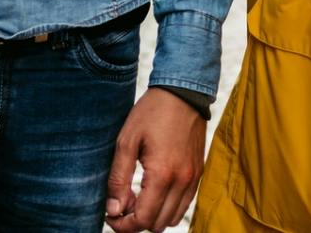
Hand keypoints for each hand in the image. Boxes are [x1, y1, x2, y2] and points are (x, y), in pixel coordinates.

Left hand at [105, 87, 206, 231]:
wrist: (183, 92)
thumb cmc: (152, 113)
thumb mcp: (126, 142)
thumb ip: (118, 179)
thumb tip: (114, 209)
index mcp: (162, 175)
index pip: (142, 220)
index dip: (123, 225)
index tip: (111, 215)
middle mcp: (182, 181)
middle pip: (157, 224)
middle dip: (136, 221)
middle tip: (123, 202)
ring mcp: (193, 178)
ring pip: (172, 218)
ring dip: (153, 215)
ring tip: (139, 196)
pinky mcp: (199, 172)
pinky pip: (184, 204)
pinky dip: (168, 206)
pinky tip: (155, 189)